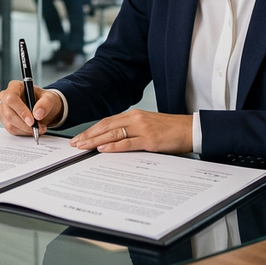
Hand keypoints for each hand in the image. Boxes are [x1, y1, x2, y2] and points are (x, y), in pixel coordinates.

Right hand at [0, 80, 62, 136]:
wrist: (43, 108)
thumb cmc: (44, 100)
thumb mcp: (50, 98)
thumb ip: (45, 104)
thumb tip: (38, 114)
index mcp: (15, 87)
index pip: (11, 98)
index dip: (21, 110)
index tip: (32, 120)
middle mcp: (6, 97)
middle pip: (8, 113)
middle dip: (24, 123)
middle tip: (37, 127)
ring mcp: (4, 109)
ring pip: (10, 124)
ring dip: (25, 129)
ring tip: (39, 128)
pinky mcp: (6, 120)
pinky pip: (12, 130)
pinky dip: (24, 132)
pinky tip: (32, 129)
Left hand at [69, 109, 192, 153]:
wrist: (190, 129)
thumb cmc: (170, 130)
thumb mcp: (148, 126)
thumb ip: (132, 131)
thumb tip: (114, 141)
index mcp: (134, 114)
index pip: (107, 122)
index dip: (91, 130)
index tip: (80, 137)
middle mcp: (135, 119)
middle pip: (106, 127)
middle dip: (88, 136)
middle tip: (75, 143)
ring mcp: (142, 128)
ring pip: (113, 134)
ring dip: (95, 141)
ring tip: (82, 147)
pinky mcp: (149, 139)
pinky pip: (127, 143)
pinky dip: (113, 147)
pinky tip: (102, 149)